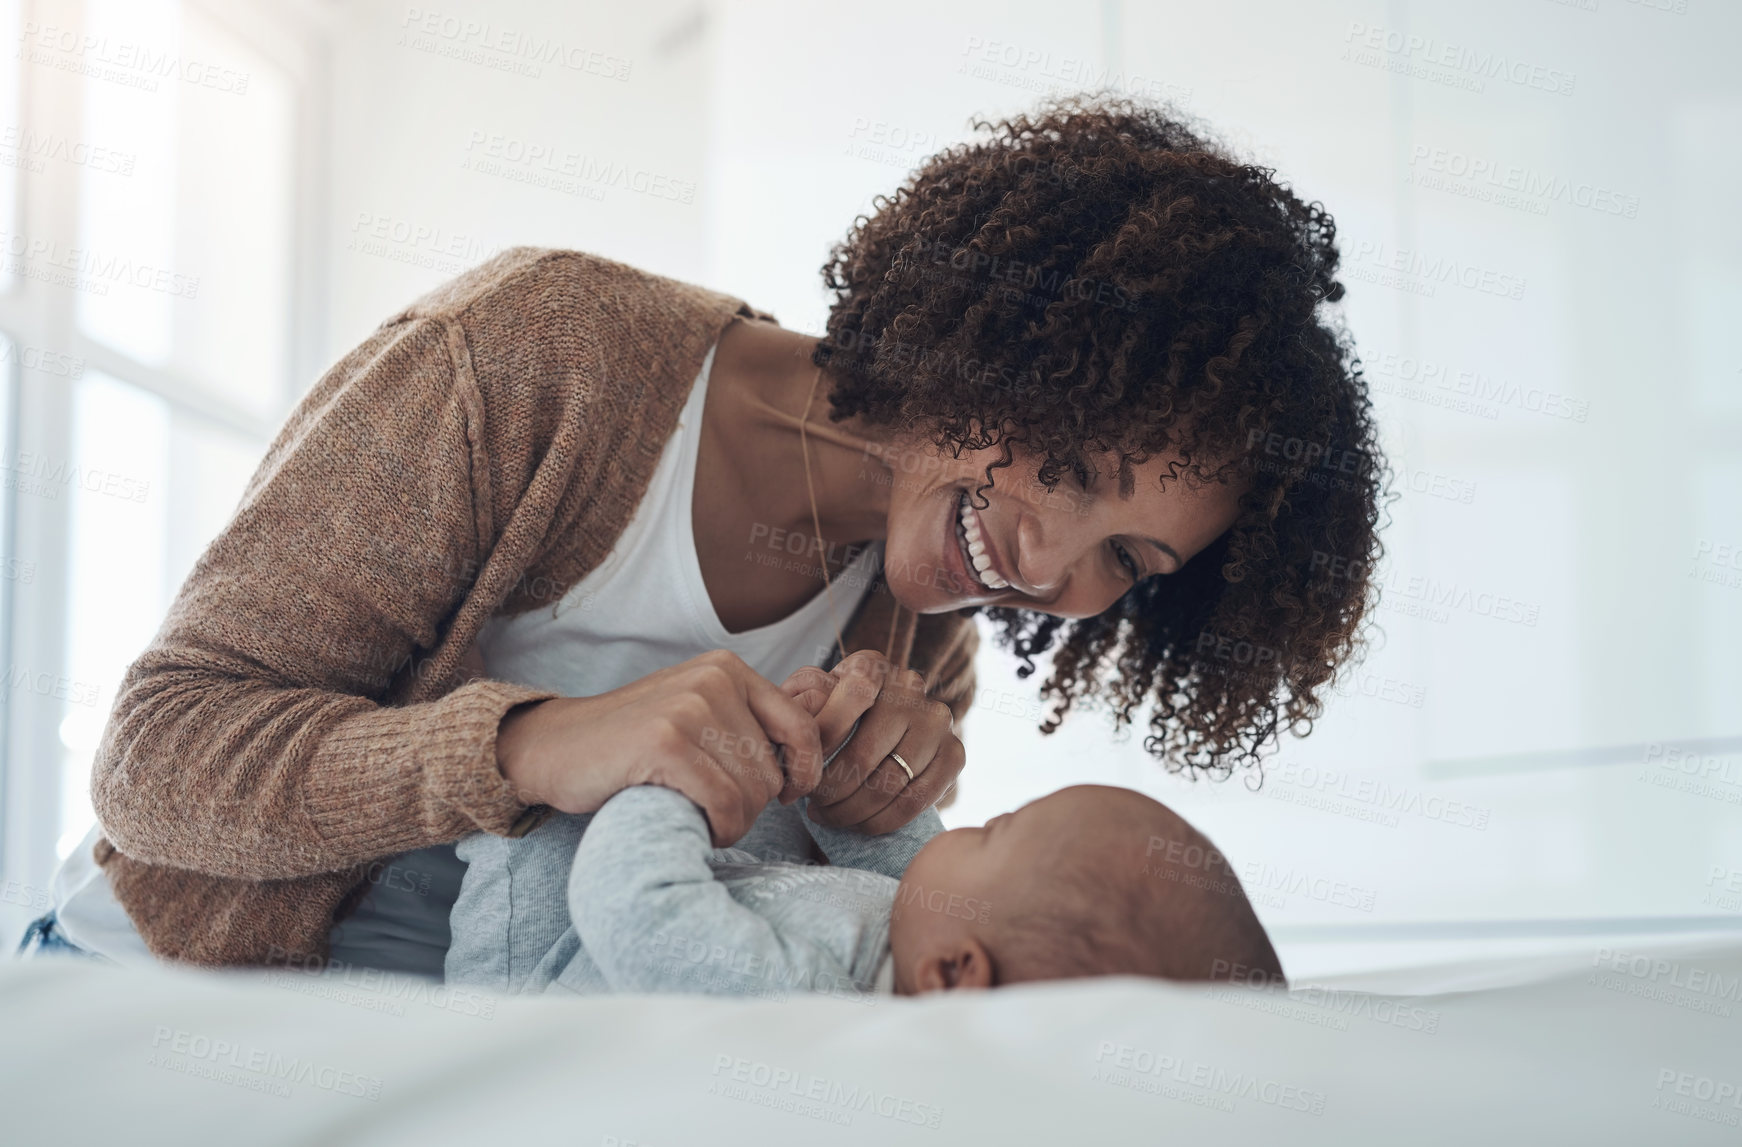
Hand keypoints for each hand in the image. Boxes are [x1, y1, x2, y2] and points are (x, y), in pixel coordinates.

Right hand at [495, 650, 823, 846]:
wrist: (554, 748)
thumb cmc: (632, 743)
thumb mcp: (696, 712)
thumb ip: (746, 722)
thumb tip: (811, 755)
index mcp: (728, 669)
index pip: (800, 726)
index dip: (804, 769)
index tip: (789, 794)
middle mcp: (714, 680)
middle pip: (773, 770)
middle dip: (754, 806)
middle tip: (720, 813)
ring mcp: (689, 708)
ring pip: (752, 791)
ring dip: (735, 821)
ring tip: (705, 820)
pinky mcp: (667, 743)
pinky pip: (724, 803)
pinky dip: (719, 828)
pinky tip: (700, 828)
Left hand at [782, 650, 964, 833]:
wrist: (888, 731)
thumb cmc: (836, 719)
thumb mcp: (812, 703)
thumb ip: (801, 712)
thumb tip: (794, 744)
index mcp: (870, 666)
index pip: (846, 700)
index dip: (821, 743)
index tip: (802, 769)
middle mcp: (909, 686)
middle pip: (863, 755)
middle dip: (831, 792)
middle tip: (813, 808)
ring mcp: (937, 720)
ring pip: (888, 783)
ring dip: (853, 811)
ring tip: (831, 817)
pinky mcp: (955, 753)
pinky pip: (915, 801)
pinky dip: (882, 821)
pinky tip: (860, 823)